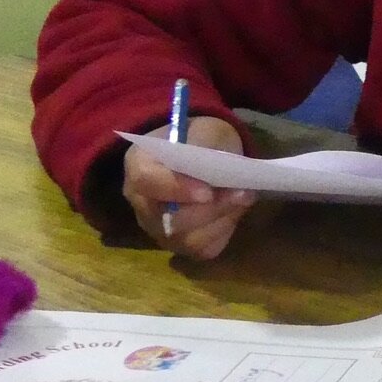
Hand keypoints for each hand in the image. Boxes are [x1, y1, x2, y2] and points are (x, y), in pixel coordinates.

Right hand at [123, 116, 253, 258]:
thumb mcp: (206, 131)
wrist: (204, 153)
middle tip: (243, 193)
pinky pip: (202, 249)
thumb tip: (222, 173)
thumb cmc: (202, 139)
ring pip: (187, 240)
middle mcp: (141, 201)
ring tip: (244, 199)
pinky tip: (234, 213)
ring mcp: (156, 227)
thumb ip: (209, 150)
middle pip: (169, 219)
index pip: (146, 181)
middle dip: (212, 209)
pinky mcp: (178, 244)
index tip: (208, 191)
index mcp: (138, 163)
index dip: (177, 189)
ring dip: (222, 221)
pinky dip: (223, 233)